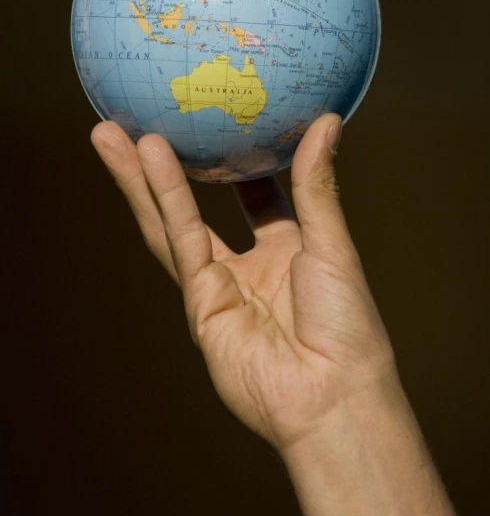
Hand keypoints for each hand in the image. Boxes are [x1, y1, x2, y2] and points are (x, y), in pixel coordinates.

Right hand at [91, 114, 394, 452]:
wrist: (335, 397)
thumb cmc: (348, 328)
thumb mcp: (334, 244)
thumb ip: (317, 186)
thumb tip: (326, 121)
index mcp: (290, 251)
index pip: (259, 197)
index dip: (242, 162)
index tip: (226, 120)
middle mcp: (250, 266)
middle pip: (203, 204)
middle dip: (174, 166)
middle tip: (148, 119)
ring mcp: (219, 286)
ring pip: (173, 220)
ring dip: (142, 176)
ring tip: (114, 132)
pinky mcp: (199, 304)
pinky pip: (181, 240)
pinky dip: (163, 198)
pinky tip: (147, 158)